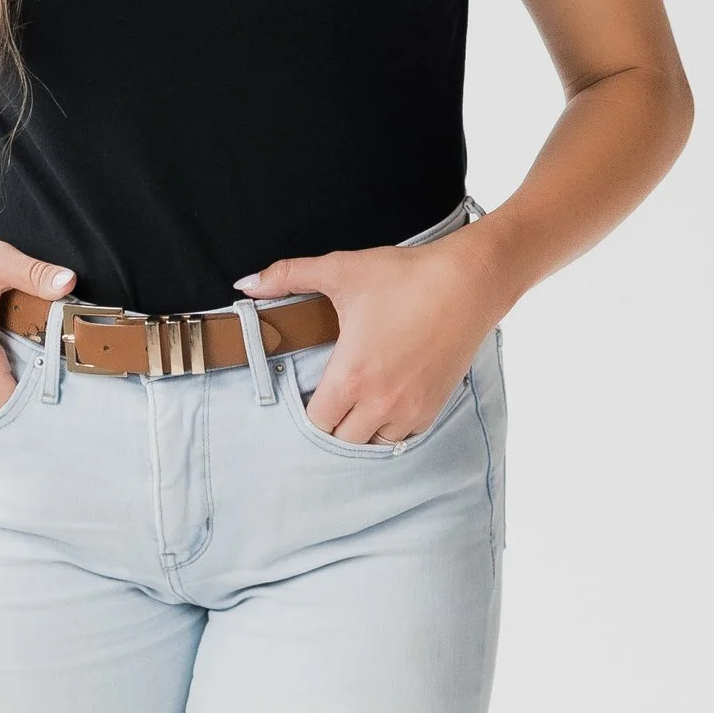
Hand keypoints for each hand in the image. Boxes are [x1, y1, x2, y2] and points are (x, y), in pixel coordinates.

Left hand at [238, 225, 501, 444]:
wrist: (469, 282)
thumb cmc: (405, 276)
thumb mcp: (342, 270)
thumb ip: (288, 276)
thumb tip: (245, 283)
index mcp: (351, 376)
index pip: (316, 423)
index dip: (307, 412)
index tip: (309, 394)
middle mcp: (379, 402)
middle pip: (342, 440)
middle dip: (333, 423)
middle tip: (330, 399)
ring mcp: (409, 408)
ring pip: (373, 443)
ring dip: (361, 429)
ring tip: (357, 403)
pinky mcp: (433, 406)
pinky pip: (403, 437)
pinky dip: (390, 428)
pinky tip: (385, 403)